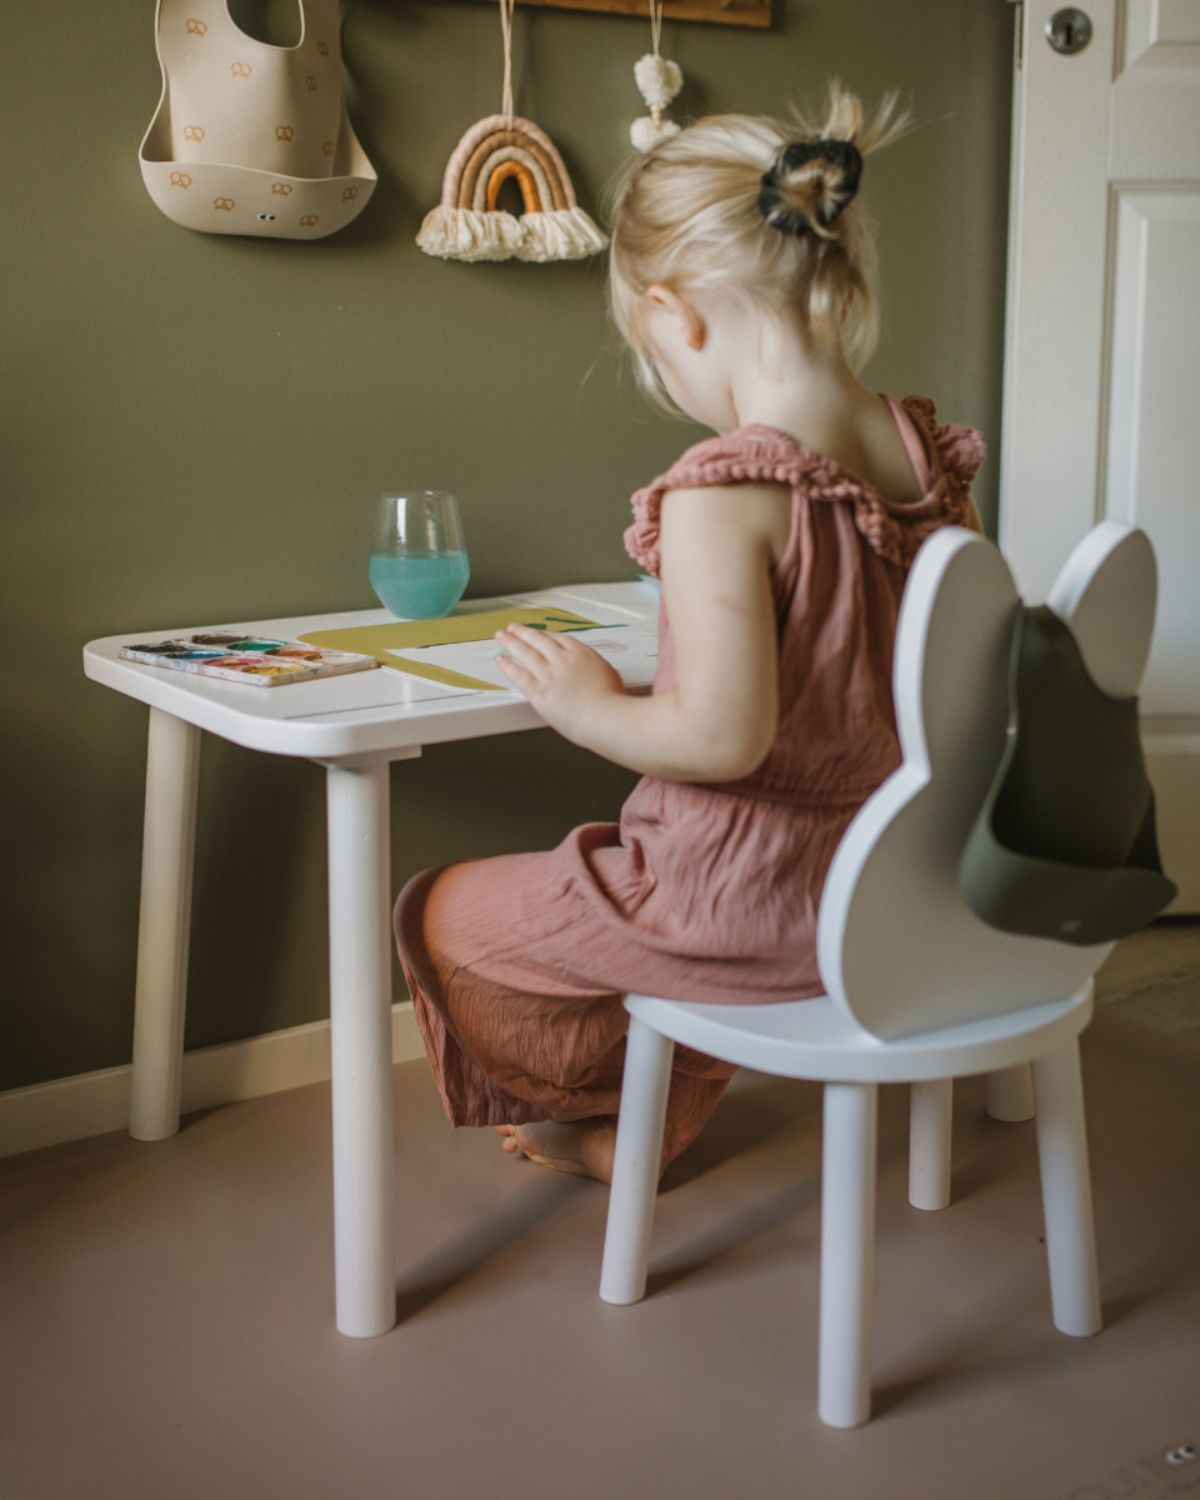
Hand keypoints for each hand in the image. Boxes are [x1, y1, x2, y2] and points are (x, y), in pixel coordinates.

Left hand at [493, 624, 624, 743]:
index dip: (544, 635)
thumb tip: (591, 672)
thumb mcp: (608, 674)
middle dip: (524, 633)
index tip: (537, 633)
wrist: (603, 716)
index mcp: (581, 654)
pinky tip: (500, 660)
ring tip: (501, 636)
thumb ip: (594, 668)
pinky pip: (519, 675)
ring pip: (526, 653)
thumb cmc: (611, 701)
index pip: (558, 639)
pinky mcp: (539, 691)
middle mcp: (563, 660)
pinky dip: (508, 666)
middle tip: (513, 628)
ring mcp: (549, 674)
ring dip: (511, 642)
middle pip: (539, 641)